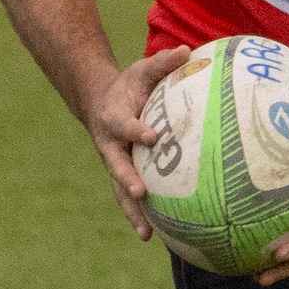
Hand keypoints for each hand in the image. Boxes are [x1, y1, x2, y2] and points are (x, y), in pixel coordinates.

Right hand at [87, 46, 189, 234]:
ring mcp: (115, 164)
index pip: (125, 125)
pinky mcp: (123, 177)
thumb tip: (188, 51)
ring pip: (121, 191)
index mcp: (114, 119)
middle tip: (142, 193)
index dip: (137, 130)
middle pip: (117, 166)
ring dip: (132, 212)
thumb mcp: (142, 71)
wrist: (100, 103)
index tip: (152, 136)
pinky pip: (130, 199)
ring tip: (146, 234)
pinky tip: (156, 237)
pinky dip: (141, 216)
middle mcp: (111, 146)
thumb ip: (163, 63)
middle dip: (128, 181)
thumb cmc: (129, 86)